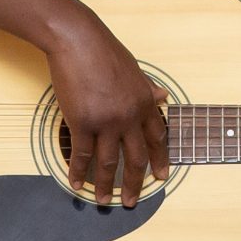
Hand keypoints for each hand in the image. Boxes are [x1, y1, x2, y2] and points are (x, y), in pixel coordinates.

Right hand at [44, 10, 169, 206]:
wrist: (78, 40)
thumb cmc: (104, 50)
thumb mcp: (134, 69)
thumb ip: (148, 87)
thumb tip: (164, 96)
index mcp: (145, 102)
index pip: (158, 138)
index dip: (160, 160)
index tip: (161, 176)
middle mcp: (129, 116)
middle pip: (136, 158)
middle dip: (135, 183)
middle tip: (131, 201)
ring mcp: (107, 121)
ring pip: (109, 162)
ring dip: (106, 185)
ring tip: (103, 201)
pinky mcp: (83, 122)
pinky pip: (82, 155)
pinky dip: (79, 172)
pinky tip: (77, 184)